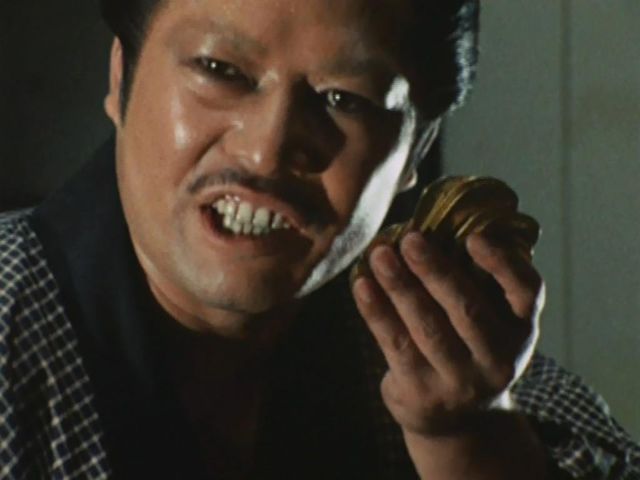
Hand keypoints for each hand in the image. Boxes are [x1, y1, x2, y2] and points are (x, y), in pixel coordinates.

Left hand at [352, 231, 544, 435]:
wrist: (455, 417)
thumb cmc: (468, 343)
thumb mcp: (489, 317)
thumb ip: (478, 276)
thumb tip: (446, 219)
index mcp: (521, 327)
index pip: (526, 291)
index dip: (502, 263)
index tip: (473, 237)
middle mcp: (498, 358)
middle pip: (467, 310)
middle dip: (435, 271)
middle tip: (410, 238)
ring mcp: (460, 381)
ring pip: (427, 327)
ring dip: (400, 286)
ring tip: (379, 254)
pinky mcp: (422, 393)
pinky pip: (396, 344)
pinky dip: (376, 311)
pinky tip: (362, 284)